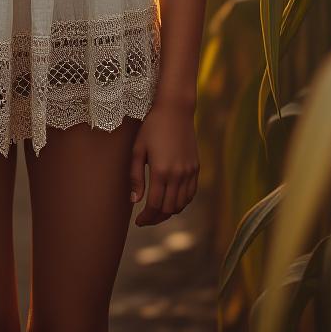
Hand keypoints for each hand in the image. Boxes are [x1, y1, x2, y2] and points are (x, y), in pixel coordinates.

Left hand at [128, 98, 199, 226]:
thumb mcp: (138, 149)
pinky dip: (182, 202)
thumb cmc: (152, 127)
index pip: (155, 205)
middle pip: (169, 209)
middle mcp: (178, 174)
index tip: (138, 221)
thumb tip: (135, 200)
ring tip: (157, 212)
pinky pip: (191, 193)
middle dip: (156, 218)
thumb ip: (136, 176)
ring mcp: (189, 172)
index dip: (146, 217)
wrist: (175, 110)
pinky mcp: (196, 167)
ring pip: (182, 204)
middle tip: (146, 219)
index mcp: (161, 171)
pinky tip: (172, 201)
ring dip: (169, 212)